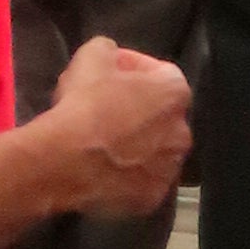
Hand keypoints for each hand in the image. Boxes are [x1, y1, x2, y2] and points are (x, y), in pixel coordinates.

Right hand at [39, 38, 190, 212]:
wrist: (67, 161)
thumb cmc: (85, 104)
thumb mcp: (91, 55)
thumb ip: (109, 50)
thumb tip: (112, 57)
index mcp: (174, 94)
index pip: (163, 72)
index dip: (135, 67)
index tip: (112, 71)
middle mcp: (182, 133)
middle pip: (162, 115)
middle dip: (140, 108)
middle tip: (107, 107)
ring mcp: (169, 170)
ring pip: (155, 151)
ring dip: (137, 142)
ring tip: (104, 141)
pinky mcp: (151, 198)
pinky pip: (142, 180)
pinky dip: (128, 173)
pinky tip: (104, 166)